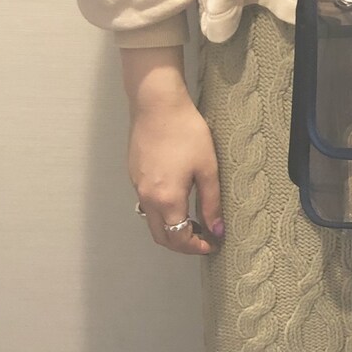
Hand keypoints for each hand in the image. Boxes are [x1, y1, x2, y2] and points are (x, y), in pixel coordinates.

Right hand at [125, 78, 223, 256]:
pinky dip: (162, 212)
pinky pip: (146, 204)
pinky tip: (179, 199)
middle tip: (203, 238)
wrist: (156, 104)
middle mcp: (146, 198)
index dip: (196, 247)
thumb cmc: (186, 133)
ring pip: (152, 221)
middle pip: (161, 236)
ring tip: (194, 219)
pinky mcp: (133, 174)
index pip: (178, 238)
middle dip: (182, 243)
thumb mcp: (208, 169)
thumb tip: (217, 231)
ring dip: (171, 228)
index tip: (212, 244)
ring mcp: (137, 186)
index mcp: (166, 199)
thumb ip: (211, 203)